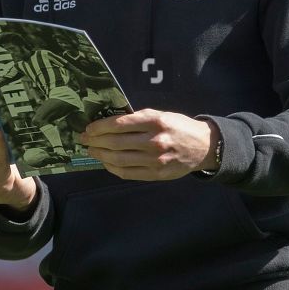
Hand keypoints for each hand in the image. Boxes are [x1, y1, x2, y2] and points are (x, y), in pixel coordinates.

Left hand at [77, 108, 216, 180]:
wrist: (203, 146)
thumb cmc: (178, 127)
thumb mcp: (161, 115)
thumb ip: (138, 119)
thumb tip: (109, 124)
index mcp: (155, 121)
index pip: (119, 124)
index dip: (100, 127)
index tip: (89, 128)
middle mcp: (154, 141)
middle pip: (116, 142)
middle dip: (95, 140)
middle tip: (84, 139)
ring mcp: (155, 160)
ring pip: (119, 159)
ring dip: (100, 154)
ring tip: (91, 150)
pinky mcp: (156, 174)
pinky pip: (127, 172)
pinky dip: (112, 167)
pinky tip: (106, 162)